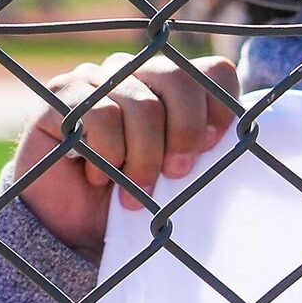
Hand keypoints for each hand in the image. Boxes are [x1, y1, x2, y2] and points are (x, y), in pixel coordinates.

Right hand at [7, 52, 240, 258]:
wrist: (73, 230)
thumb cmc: (135, 201)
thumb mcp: (183, 179)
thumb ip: (207, 150)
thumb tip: (240, 135)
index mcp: (173, 88)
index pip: (215, 72)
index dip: (221, 108)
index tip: (213, 148)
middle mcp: (136, 73)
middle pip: (179, 78)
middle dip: (185, 134)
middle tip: (175, 174)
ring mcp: (96, 78)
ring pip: (142, 105)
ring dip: (143, 160)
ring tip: (132, 192)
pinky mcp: (61, 92)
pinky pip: (101, 116)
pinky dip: (107, 157)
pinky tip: (96, 177)